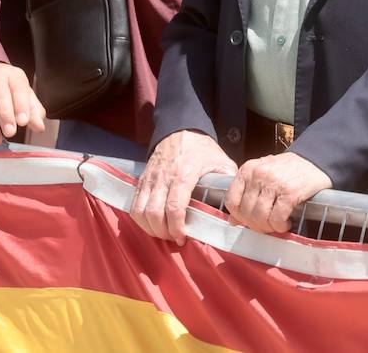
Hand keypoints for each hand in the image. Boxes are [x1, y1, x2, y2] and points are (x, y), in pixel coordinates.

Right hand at [130, 130, 237, 244]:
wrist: (180, 129)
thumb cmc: (202, 148)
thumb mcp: (221, 161)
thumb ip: (228, 182)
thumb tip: (233, 203)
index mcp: (184, 174)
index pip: (174, 208)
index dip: (176, 227)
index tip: (182, 237)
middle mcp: (164, 178)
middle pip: (154, 214)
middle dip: (163, 232)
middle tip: (174, 237)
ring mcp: (150, 179)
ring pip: (140, 211)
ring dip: (150, 228)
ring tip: (163, 232)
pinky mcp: (142, 180)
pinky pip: (134, 205)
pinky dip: (140, 219)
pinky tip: (152, 223)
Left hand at [225, 152, 331, 234]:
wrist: (316, 161)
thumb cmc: (288, 169)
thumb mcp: (263, 175)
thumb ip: (247, 194)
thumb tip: (233, 221)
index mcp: (248, 169)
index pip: (232, 199)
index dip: (238, 216)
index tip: (248, 221)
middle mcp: (259, 174)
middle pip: (246, 211)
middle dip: (255, 224)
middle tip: (266, 226)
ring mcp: (274, 183)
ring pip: (260, 217)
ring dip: (268, 227)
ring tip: (276, 225)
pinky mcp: (290, 192)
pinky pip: (277, 218)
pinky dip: (280, 226)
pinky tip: (286, 222)